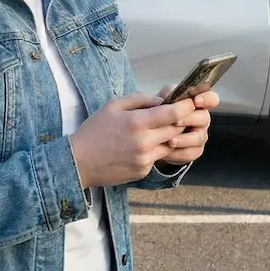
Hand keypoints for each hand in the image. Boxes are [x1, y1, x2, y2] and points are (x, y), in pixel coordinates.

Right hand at [70, 92, 196, 187]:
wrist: (78, 163)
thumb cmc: (94, 130)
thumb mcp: (113, 105)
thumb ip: (140, 99)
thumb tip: (162, 100)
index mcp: (137, 122)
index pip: (174, 114)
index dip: (187, 106)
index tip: (190, 101)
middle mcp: (145, 142)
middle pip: (177, 129)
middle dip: (179, 121)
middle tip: (175, 114)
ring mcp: (145, 159)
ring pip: (170, 144)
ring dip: (168, 136)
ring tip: (155, 130)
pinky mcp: (143, 171)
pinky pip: (157, 157)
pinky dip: (155, 150)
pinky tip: (141, 146)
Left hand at [156, 85, 219, 166]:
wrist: (154, 135)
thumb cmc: (162, 113)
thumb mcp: (163, 100)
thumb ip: (168, 94)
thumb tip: (170, 98)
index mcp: (197, 104)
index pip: (211, 98)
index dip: (207, 99)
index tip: (196, 101)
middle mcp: (202, 119)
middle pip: (205, 118)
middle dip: (190, 119)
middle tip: (176, 121)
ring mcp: (200, 135)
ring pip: (199, 138)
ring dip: (184, 139)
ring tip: (170, 140)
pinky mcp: (194, 151)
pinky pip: (191, 153)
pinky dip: (178, 153)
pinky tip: (167, 151)